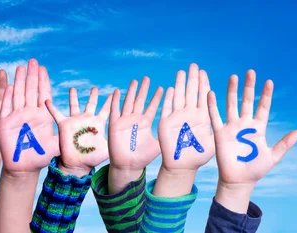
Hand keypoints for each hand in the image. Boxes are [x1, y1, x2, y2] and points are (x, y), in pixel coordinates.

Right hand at [0, 59, 58, 173]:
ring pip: (18, 95)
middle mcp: (29, 113)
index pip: (43, 94)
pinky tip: (9, 86)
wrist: (24, 168)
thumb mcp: (56, 145)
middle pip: (30, 90)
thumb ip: (64, 135)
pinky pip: (6, 107)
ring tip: (20, 68)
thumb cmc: (41, 156)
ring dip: (19, 81)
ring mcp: (16, 117)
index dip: (43, 81)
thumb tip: (79, 131)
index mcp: (42, 115)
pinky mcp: (5, 123)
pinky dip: (8, 97)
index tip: (43, 68)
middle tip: (33, 61)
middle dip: (32, 76)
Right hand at [45, 87, 112, 176]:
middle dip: (92, 95)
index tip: (114, 93)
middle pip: (90, 104)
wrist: (77, 164)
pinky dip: (51, 107)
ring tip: (72, 88)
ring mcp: (75, 121)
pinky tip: (47, 100)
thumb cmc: (92, 158)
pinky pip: (56, 114)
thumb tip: (122, 137)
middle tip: (94, 88)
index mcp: (98, 123)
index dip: (109, 102)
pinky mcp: (64, 125)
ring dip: (73, 97)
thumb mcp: (106, 149)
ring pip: (74, 105)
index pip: (105, 110)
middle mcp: (87, 120)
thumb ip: (113, 140)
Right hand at [107, 77, 162, 192]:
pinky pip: (115, 111)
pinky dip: (115, 102)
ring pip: (128, 102)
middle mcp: (135, 119)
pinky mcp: (115, 125)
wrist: (128, 166)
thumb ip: (166, 136)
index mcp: (146, 123)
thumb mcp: (158, 145)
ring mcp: (125, 121)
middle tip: (147, 78)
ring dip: (131, 92)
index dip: (156, 97)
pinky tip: (117, 92)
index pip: (152, 106)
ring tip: (134, 81)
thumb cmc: (143, 157)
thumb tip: (182, 132)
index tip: (162, 87)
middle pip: (140, 101)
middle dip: (144, 90)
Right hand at [155, 64, 215, 195]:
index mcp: (202, 117)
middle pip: (191, 93)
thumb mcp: (216, 143)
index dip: (204, 84)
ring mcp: (177, 118)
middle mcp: (189, 114)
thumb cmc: (199, 156)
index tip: (204, 71)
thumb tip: (239, 126)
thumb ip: (224, 133)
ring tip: (182, 72)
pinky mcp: (166, 124)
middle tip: (194, 65)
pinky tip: (169, 89)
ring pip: (178, 97)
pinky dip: (168, 100)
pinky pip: (166, 109)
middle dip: (192, 79)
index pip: (203, 96)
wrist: (182, 166)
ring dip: (180, 84)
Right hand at [207, 70, 296, 212]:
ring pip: (231, 105)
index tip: (269, 82)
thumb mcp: (272, 157)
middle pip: (247, 101)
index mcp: (258, 128)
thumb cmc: (255, 170)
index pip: (263, 107)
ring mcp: (231, 127)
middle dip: (249, 87)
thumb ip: (284, 144)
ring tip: (233, 77)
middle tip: (250, 72)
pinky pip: (215, 117)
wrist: (238, 181)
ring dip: (232, 91)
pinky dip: (213, 106)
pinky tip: (211, 93)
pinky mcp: (220, 133)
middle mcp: (244, 125)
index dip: (266, 95)